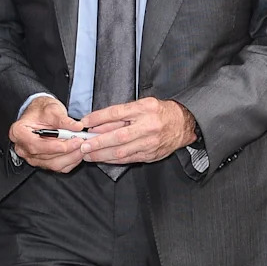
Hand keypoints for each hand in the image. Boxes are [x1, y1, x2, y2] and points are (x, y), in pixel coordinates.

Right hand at [8, 95, 87, 173]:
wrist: (41, 115)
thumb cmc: (42, 111)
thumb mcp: (52, 109)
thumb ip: (63, 119)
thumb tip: (77, 127)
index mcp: (19, 132)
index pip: (35, 145)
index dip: (53, 146)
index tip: (70, 142)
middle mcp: (23, 148)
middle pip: (45, 157)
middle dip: (66, 151)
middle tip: (82, 142)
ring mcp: (32, 157)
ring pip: (53, 164)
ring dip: (71, 157)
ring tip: (83, 146)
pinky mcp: (43, 163)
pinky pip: (58, 167)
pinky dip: (71, 161)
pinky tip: (78, 152)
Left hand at [80, 97, 196, 165]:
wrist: (183, 124)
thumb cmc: (160, 112)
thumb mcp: (141, 105)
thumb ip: (120, 115)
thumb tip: (97, 125)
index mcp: (145, 109)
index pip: (117, 113)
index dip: (98, 118)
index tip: (84, 122)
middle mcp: (148, 126)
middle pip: (118, 136)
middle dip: (98, 142)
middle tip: (83, 145)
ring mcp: (150, 143)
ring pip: (122, 151)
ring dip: (102, 154)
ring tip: (88, 154)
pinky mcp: (151, 155)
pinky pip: (128, 159)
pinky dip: (113, 160)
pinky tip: (103, 158)